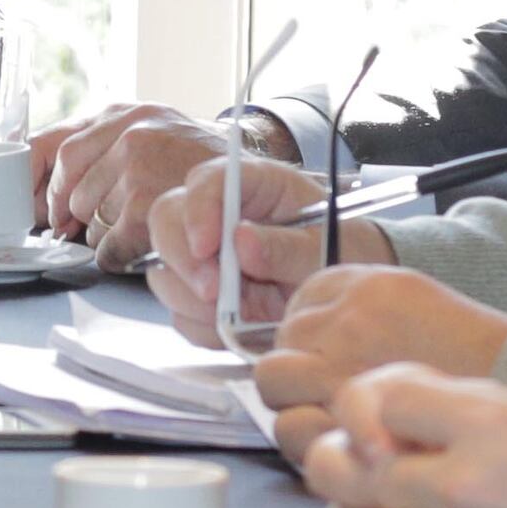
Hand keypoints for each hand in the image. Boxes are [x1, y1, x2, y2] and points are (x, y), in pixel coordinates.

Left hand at [31, 105, 230, 267]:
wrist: (252, 174)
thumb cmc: (197, 156)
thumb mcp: (152, 126)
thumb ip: (105, 143)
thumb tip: (55, 183)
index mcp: (125, 115)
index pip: (62, 150)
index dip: (53, 187)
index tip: (55, 207)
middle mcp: (131, 136)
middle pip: (74, 191)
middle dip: (82, 215)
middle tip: (103, 222)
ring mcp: (140, 171)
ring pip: (91, 221)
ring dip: (105, 235)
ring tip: (135, 229)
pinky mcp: (148, 209)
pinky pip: (108, 247)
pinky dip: (117, 256)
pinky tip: (137, 249)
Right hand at [144, 154, 334, 345]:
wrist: (342, 293)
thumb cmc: (341, 253)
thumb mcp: (325, 249)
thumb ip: (287, 247)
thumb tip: (241, 242)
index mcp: (254, 185)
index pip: (209, 180)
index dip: (198, 210)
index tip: (207, 247)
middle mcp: (218, 215)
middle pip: (166, 219)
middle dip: (183, 260)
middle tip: (214, 294)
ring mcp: (204, 255)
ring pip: (164, 271)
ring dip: (193, 300)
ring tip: (242, 315)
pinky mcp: (199, 293)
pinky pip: (179, 313)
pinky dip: (203, 327)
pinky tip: (240, 326)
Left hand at [253, 265, 506, 447]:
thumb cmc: (475, 361)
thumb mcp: (416, 306)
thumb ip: (357, 313)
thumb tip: (304, 337)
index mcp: (368, 286)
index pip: (300, 302)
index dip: (305, 336)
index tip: (317, 354)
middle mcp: (349, 321)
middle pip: (279, 342)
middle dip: (290, 375)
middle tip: (318, 396)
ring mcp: (344, 367)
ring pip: (274, 389)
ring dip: (293, 408)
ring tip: (328, 423)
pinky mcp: (347, 420)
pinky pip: (293, 432)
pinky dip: (308, 444)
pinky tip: (341, 446)